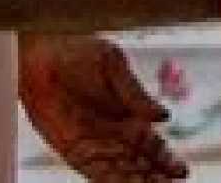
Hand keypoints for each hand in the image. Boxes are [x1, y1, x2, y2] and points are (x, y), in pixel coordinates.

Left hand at [20, 33, 187, 180]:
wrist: (39, 55)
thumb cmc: (77, 51)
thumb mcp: (112, 65)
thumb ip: (136, 93)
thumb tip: (163, 117)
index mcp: (130, 113)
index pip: (153, 144)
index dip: (167, 159)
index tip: (181, 172)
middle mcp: (114, 134)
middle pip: (140, 163)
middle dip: (155, 176)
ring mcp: (94, 144)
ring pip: (120, 172)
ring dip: (136, 181)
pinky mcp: (73, 150)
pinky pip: (94, 172)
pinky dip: (110, 181)